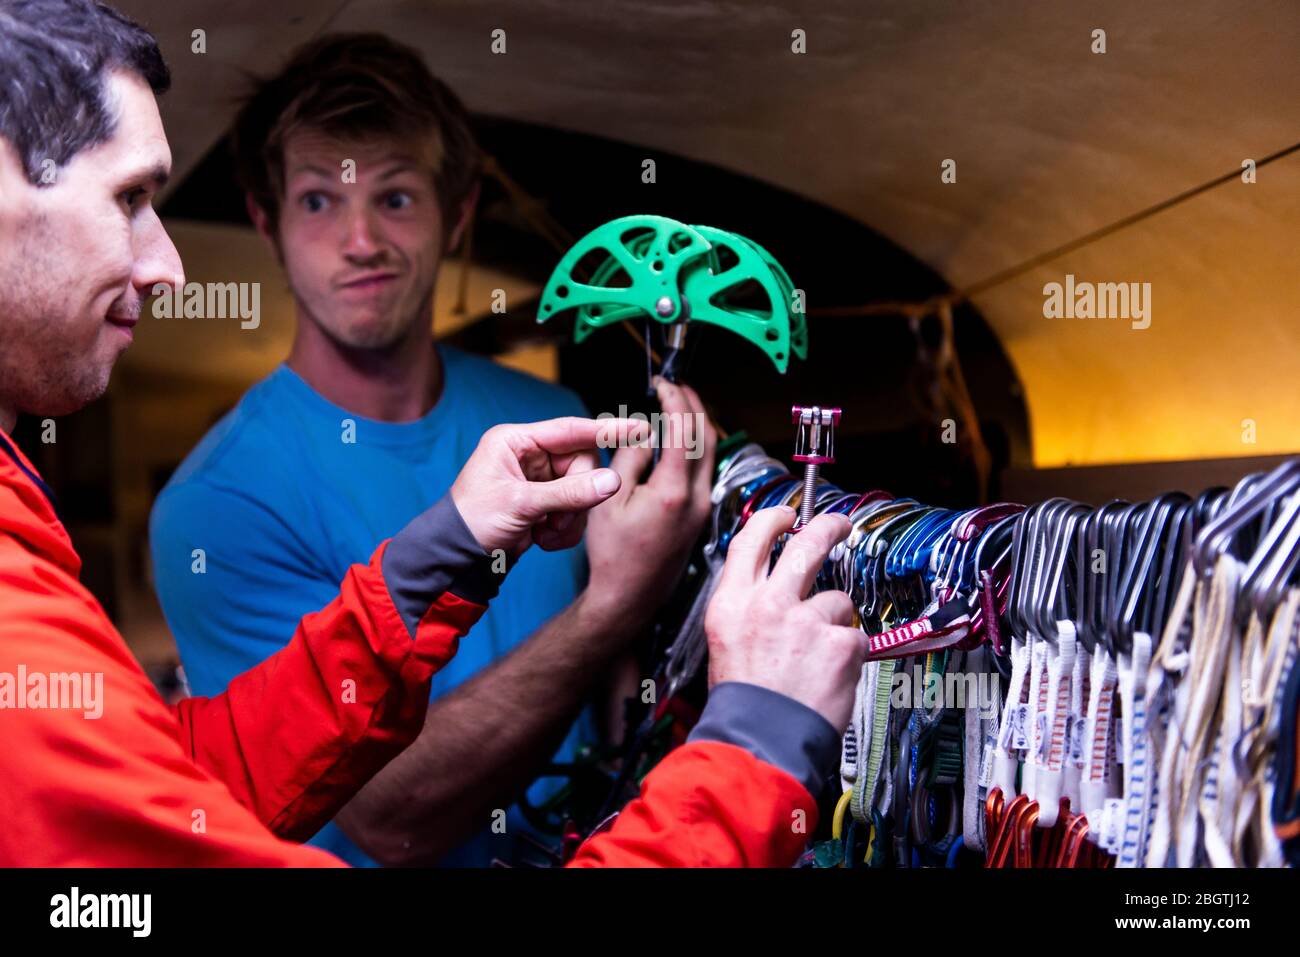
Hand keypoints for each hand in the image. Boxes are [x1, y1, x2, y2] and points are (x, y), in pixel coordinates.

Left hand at [450, 417, 643, 557]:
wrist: (458, 557)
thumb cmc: (474, 522)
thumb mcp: (521, 505)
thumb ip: (569, 493)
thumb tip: (612, 482)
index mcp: (516, 441)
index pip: (571, 430)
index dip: (606, 430)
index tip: (638, 428)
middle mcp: (530, 456)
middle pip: (582, 464)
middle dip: (576, 496)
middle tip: (557, 518)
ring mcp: (539, 479)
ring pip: (582, 489)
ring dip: (570, 517)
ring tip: (545, 532)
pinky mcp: (545, 501)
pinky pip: (575, 509)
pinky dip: (565, 528)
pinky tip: (543, 538)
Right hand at [584, 378, 716, 621]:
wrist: (629, 595)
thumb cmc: (613, 554)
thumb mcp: (609, 499)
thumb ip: (630, 459)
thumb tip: (647, 432)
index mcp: (672, 491)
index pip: (683, 430)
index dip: (674, 400)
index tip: (662, 383)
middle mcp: (696, 498)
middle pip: (707, 436)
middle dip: (693, 404)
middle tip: (676, 385)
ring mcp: (702, 507)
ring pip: (711, 452)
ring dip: (697, 423)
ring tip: (679, 404)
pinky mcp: (700, 514)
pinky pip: (705, 468)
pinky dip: (696, 444)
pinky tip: (680, 438)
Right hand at [703, 507, 865, 733]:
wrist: (759, 743)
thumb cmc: (742, 703)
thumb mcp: (725, 643)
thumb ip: (748, 610)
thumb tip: (774, 590)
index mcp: (732, 603)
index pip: (751, 541)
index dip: (772, 520)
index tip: (787, 515)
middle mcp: (767, 604)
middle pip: (806, 545)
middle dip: (828, 528)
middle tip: (839, 525)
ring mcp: (805, 621)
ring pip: (836, 601)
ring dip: (834, 624)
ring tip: (818, 660)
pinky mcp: (838, 643)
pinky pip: (854, 638)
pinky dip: (848, 656)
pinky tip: (829, 677)